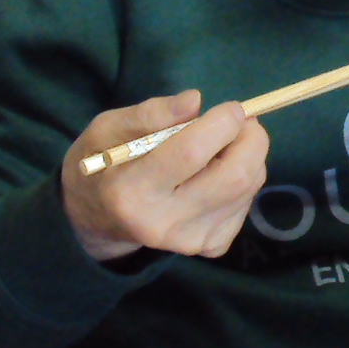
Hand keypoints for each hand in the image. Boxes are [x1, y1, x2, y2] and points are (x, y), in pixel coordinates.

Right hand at [60, 91, 270, 261]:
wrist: (98, 219)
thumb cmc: (102, 164)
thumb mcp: (107, 129)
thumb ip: (150, 114)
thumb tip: (195, 100)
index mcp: (131, 192)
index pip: (191, 153)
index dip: (222, 123)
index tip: (231, 107)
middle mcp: (164, 223)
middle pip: (234, 176)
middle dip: (250, 138)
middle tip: (239, 120)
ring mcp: (191, 240)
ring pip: (248, 187)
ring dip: (248, 155)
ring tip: (223, 144)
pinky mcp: (210, 247)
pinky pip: (246, 203)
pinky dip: (244, 178)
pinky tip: (217, 172)